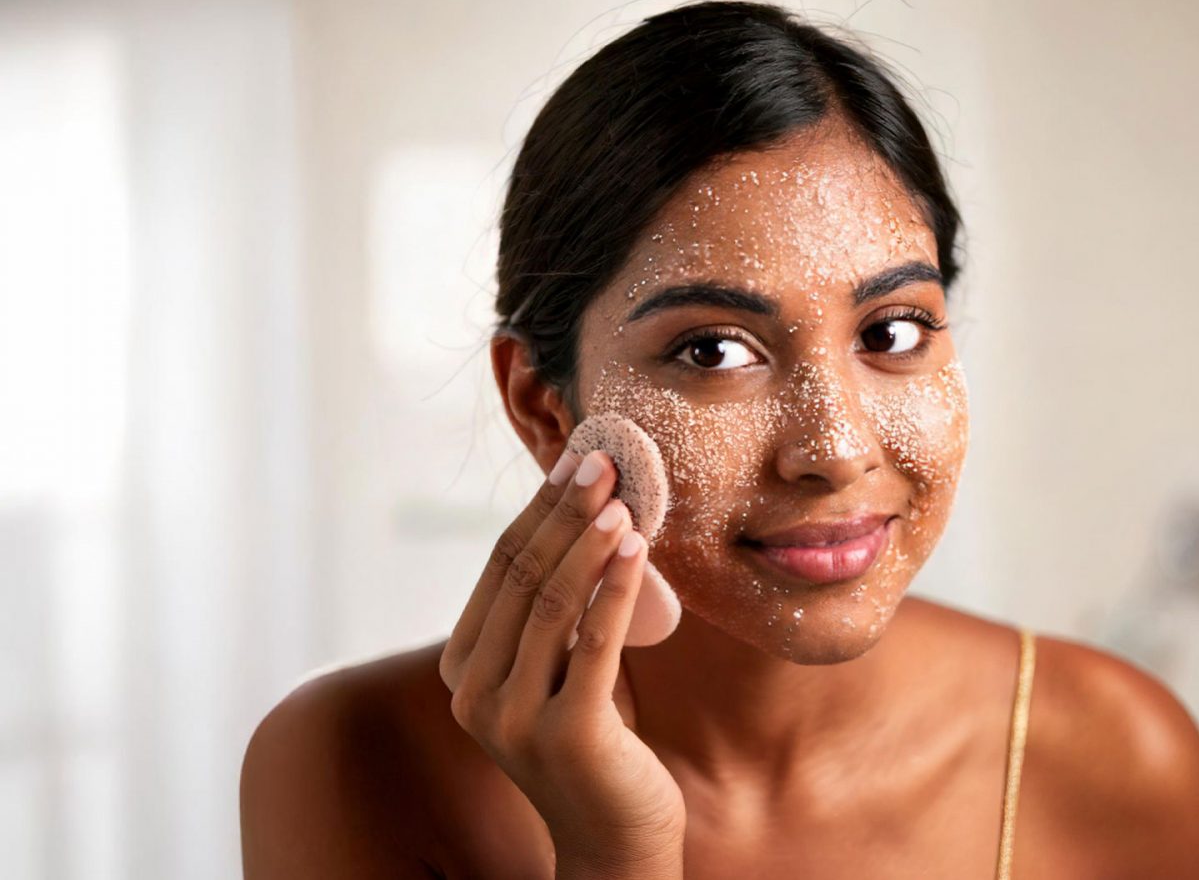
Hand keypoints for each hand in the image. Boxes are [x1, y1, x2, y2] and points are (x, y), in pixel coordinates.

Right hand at [440, 448, 685, 877]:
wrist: (614, 836)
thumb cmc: (592, 741)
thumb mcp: (553, 671)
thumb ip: (548, 613)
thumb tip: (580, 516)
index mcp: (463, 670)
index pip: (499, 569)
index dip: (538, 510)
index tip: (576, 461)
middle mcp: (475, 694)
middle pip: (522, 578)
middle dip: (564, 512)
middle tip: (603, 461)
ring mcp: (515, 718)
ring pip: (552, 605)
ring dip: (589, 542)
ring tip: (623, 497)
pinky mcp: (568, 734)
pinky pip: (592, 644)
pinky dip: (614, 589)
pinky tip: (636, 550)